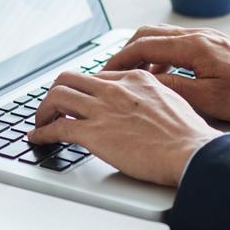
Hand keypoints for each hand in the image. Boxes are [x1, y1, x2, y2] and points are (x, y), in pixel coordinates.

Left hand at [28, 70, 222, 186]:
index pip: (96, 77)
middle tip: (53, 107)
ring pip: (56, 97)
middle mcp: (114, 89)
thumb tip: (143, 107)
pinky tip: (38, 138)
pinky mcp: (93, 133)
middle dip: (56, 93)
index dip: (83, 89)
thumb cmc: (188, 135)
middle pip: (69, 79)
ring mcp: (102, 109)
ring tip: (41, 122)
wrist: (191, 152)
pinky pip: (56, 128)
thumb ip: (152, 97)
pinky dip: (42, 133)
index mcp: (135, 79)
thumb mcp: (172, 101)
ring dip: (43, 110)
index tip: (78, 99)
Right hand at [102, 25, 229, 123]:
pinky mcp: (217, 45)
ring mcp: (209, 38)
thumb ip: (174, 87)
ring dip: (144, 54)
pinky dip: (162, 56)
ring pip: (163, 37)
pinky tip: (166, 76)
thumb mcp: (210, 98)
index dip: (118, 59)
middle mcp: (199, 36)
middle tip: (111, 72)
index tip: (103, 73)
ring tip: (134, 77)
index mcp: (194, 46)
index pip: (142, 45)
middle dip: (125, 52)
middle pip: (148, 34)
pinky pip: (179, 44)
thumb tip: (145, 82)